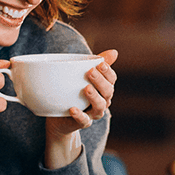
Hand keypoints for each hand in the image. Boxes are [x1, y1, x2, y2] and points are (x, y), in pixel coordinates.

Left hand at [44, 49, 117, 167]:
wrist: (60, 117)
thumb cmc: (74, 92)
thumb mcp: (82, 76)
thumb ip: (95, 64)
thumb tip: (114, 51)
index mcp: (104, 88)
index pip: (111, 79)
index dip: (108, 71)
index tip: (100, 63)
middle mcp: (103, 101)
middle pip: (108, 92)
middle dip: (100, 81)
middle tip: (90, 72)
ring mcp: (93, 113)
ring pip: (100, 107)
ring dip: (94, 97)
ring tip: (86, 88)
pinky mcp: (82, 122)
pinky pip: (84, 121)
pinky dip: (79, 115)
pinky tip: (72, 109)